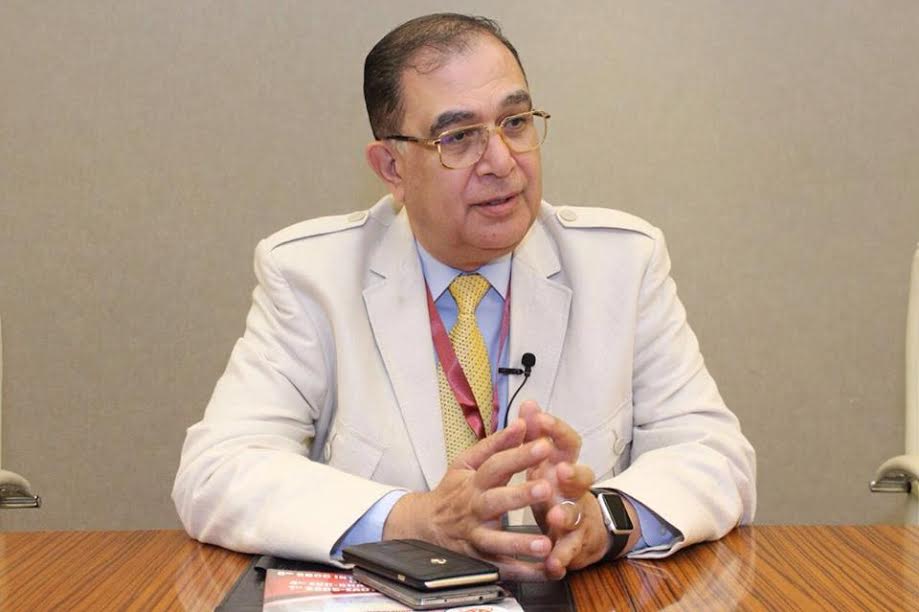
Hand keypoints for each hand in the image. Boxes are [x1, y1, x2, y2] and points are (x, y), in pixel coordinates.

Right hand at [382, 418, 555, 580]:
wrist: (423, 526)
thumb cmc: (452, 491)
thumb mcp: (467, 463)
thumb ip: (497, 444)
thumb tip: (523, 423)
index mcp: (473, 482)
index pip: (496, 465)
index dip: (519, 455)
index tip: (544, 445)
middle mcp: (474, 509)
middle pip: (495, 501)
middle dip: (519, 495)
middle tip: (545, 488)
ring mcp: (474, 537)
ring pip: (496, 542)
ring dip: (520, 543)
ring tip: (544, 543)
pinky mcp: (478, 561)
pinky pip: (501, 570)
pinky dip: (524, 573)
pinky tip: (546, 570)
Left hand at [517, 401, 612, 576]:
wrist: (586, 529)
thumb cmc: (558, 489)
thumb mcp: (547, 461)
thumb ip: (537, 434)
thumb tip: (528, 403)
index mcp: (566, 465)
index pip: (569, 443)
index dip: (556, 429)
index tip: (540, 418)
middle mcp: (576, 489)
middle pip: (583, 477)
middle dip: (572, 473)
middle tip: (559, 471)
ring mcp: (579, 517)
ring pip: (577, 515)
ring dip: (566, 515)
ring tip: (554, 517)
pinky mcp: (577, 544)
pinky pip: (570, 552)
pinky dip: (561, 558)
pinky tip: (552, 565)